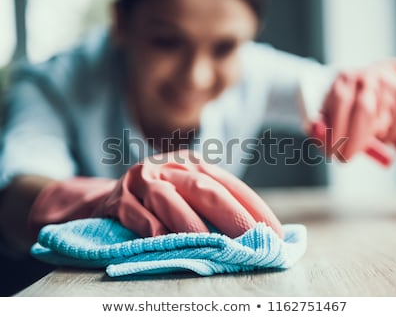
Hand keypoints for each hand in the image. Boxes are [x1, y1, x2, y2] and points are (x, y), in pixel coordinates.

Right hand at [28, 150, 282, 238]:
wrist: (103, 200)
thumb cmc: (156, 204)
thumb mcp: (185, 196)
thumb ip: (213, 208)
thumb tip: (257, 235)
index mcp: (192, 165)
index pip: (229, 184)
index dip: (254, 207)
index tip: (276, 233)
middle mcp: (169, 167)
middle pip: (204, 188)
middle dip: (233, 216)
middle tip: (255, 242)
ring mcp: (141, 181)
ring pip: (169, 199)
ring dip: (192, 224)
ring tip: (214, 246)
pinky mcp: (116, 200)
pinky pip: (136, 215)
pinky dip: (152, 229)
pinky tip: (166, 242)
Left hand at [320, 58, 395, 160]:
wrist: (378, 81)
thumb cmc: (345, 105)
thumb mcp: (329, 112)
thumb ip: (321, 126)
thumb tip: (317, 135)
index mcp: (344, 79)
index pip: (341, 102)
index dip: (336, 130)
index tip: (332, 152)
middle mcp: (368, 78)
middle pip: (364, 110)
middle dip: (353, 140)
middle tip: (345, 158)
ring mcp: (390, 85)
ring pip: (381, 123)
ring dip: (369, 139)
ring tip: (362, 137)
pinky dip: (387, 138)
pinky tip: (380, 132)